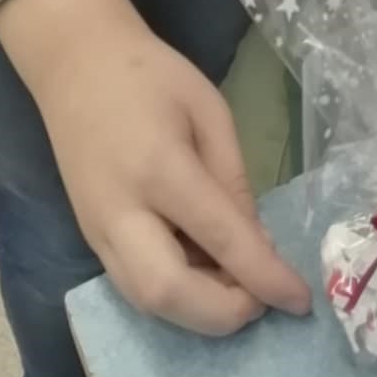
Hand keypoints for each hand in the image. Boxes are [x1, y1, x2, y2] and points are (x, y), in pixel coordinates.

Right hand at [0, 0, 311, 333]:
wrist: (75, 64)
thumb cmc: (149, 74)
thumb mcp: (209, 110)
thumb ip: (233, 179)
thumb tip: (256, 245)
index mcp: (160, 167)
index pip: (220, 239)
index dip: (265, 276)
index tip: (301, 300)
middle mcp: (122, 212)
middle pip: (169, 295)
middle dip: (223, 313)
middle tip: (263, 295)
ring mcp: (97, 231)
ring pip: (147, 302)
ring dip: (199, 310)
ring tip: (238, 282)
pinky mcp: (90, 239)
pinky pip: (134, 287)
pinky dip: (176, 294)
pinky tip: (204, 271)